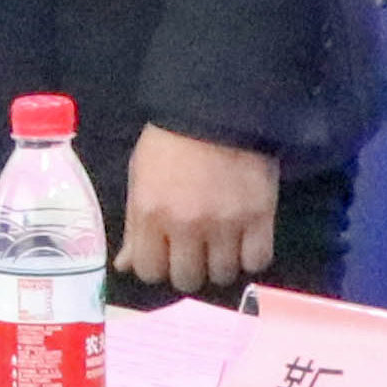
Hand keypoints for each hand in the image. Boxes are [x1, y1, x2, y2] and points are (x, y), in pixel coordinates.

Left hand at [121, 128, 281, 298]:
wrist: (218, 106)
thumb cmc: (171, 140)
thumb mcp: (140, 177)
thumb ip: (135, 226)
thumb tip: (126, 266)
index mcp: (151, 213)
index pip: (149, 272)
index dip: (157, 266)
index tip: (165, 255)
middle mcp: (187, 225)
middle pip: (187, 280)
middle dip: (189, 269)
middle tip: (195, 251)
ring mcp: (226, 223)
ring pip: (223, 276)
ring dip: (220, 265)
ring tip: (221, 245)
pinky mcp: (260, 216)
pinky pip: (257, 262)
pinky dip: (251, 257)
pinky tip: (245, 242)